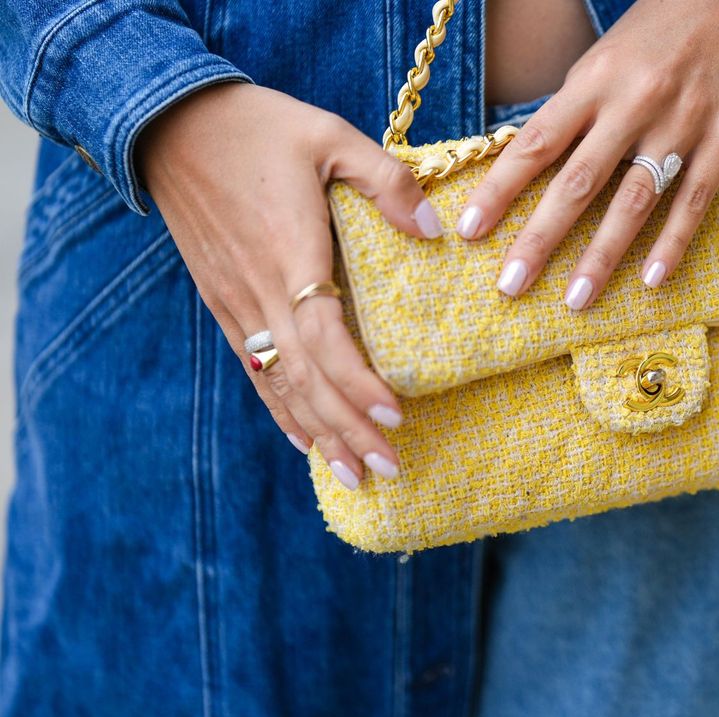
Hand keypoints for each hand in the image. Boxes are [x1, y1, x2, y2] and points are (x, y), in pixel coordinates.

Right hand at [138, 82, 441, 488]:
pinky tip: (304, 440)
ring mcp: (236, 303)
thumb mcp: (330, 135)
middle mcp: (259, 291)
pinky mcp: (223, 302)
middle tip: (389, 471)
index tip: (397, 416)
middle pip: (306, 379)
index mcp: (290, 254)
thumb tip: (435, 230)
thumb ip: (387, 182)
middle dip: (348, 429)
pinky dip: (281, 409)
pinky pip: (254, 369)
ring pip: (278, 384)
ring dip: (318, 433)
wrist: (168, 122)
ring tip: (355, 476)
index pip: (326, 339)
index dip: (359, 383)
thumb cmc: (257, 126)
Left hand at [457, 0, 718, 307]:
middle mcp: (634, 103)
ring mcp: (682, 124)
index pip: (535, 143)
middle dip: (541, 238)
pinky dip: (673, 243)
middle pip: (578, 182)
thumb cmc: (656, 33)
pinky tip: (652, 280)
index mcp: (593, 80)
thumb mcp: (602, 59)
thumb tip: (524, 166)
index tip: (470, 232)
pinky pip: (694, 200)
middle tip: (511, 286)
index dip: (500, 190)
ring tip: (576, 300)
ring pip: (635, 200)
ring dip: (602, 255)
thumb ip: (572, 111)